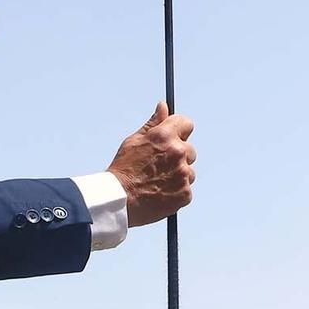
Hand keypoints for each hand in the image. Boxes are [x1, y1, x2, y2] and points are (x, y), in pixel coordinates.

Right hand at [107, 102, 196, 226]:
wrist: (118, 201)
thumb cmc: (123, 170)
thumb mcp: (134, 141)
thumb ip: (153, 123)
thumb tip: (163, 106)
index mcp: (165, 136)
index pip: (186, 123)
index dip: (179, 130)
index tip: (173, 138)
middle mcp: (178, 152)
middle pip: (190, 150)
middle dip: (178, 156)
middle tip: (159, 167)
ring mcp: (183, 174)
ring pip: (189, 171)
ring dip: (178, 175)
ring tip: (157, 183)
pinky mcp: (185, 193)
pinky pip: (186, 189)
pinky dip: (176, 192)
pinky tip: (160, 194)